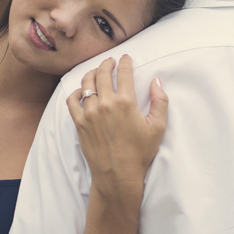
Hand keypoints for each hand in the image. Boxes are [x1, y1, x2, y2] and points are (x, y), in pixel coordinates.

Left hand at [66, 55, 167, 205]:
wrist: (118, 175)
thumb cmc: (140, 153)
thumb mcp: (157, 127)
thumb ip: (160, 101)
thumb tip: (156, 81)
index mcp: (126, 102)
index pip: (124, 73)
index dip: (125, 62)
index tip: (126, 58)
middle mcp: (106, 103)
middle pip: (103, 73)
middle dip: (107, 63)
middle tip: (110, 61)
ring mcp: (90, 113)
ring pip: (87, 83)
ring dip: (92, 73)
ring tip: (96, 71)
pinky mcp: (79, 123)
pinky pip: (72, 100)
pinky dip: (76, 92)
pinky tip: (82, 91)